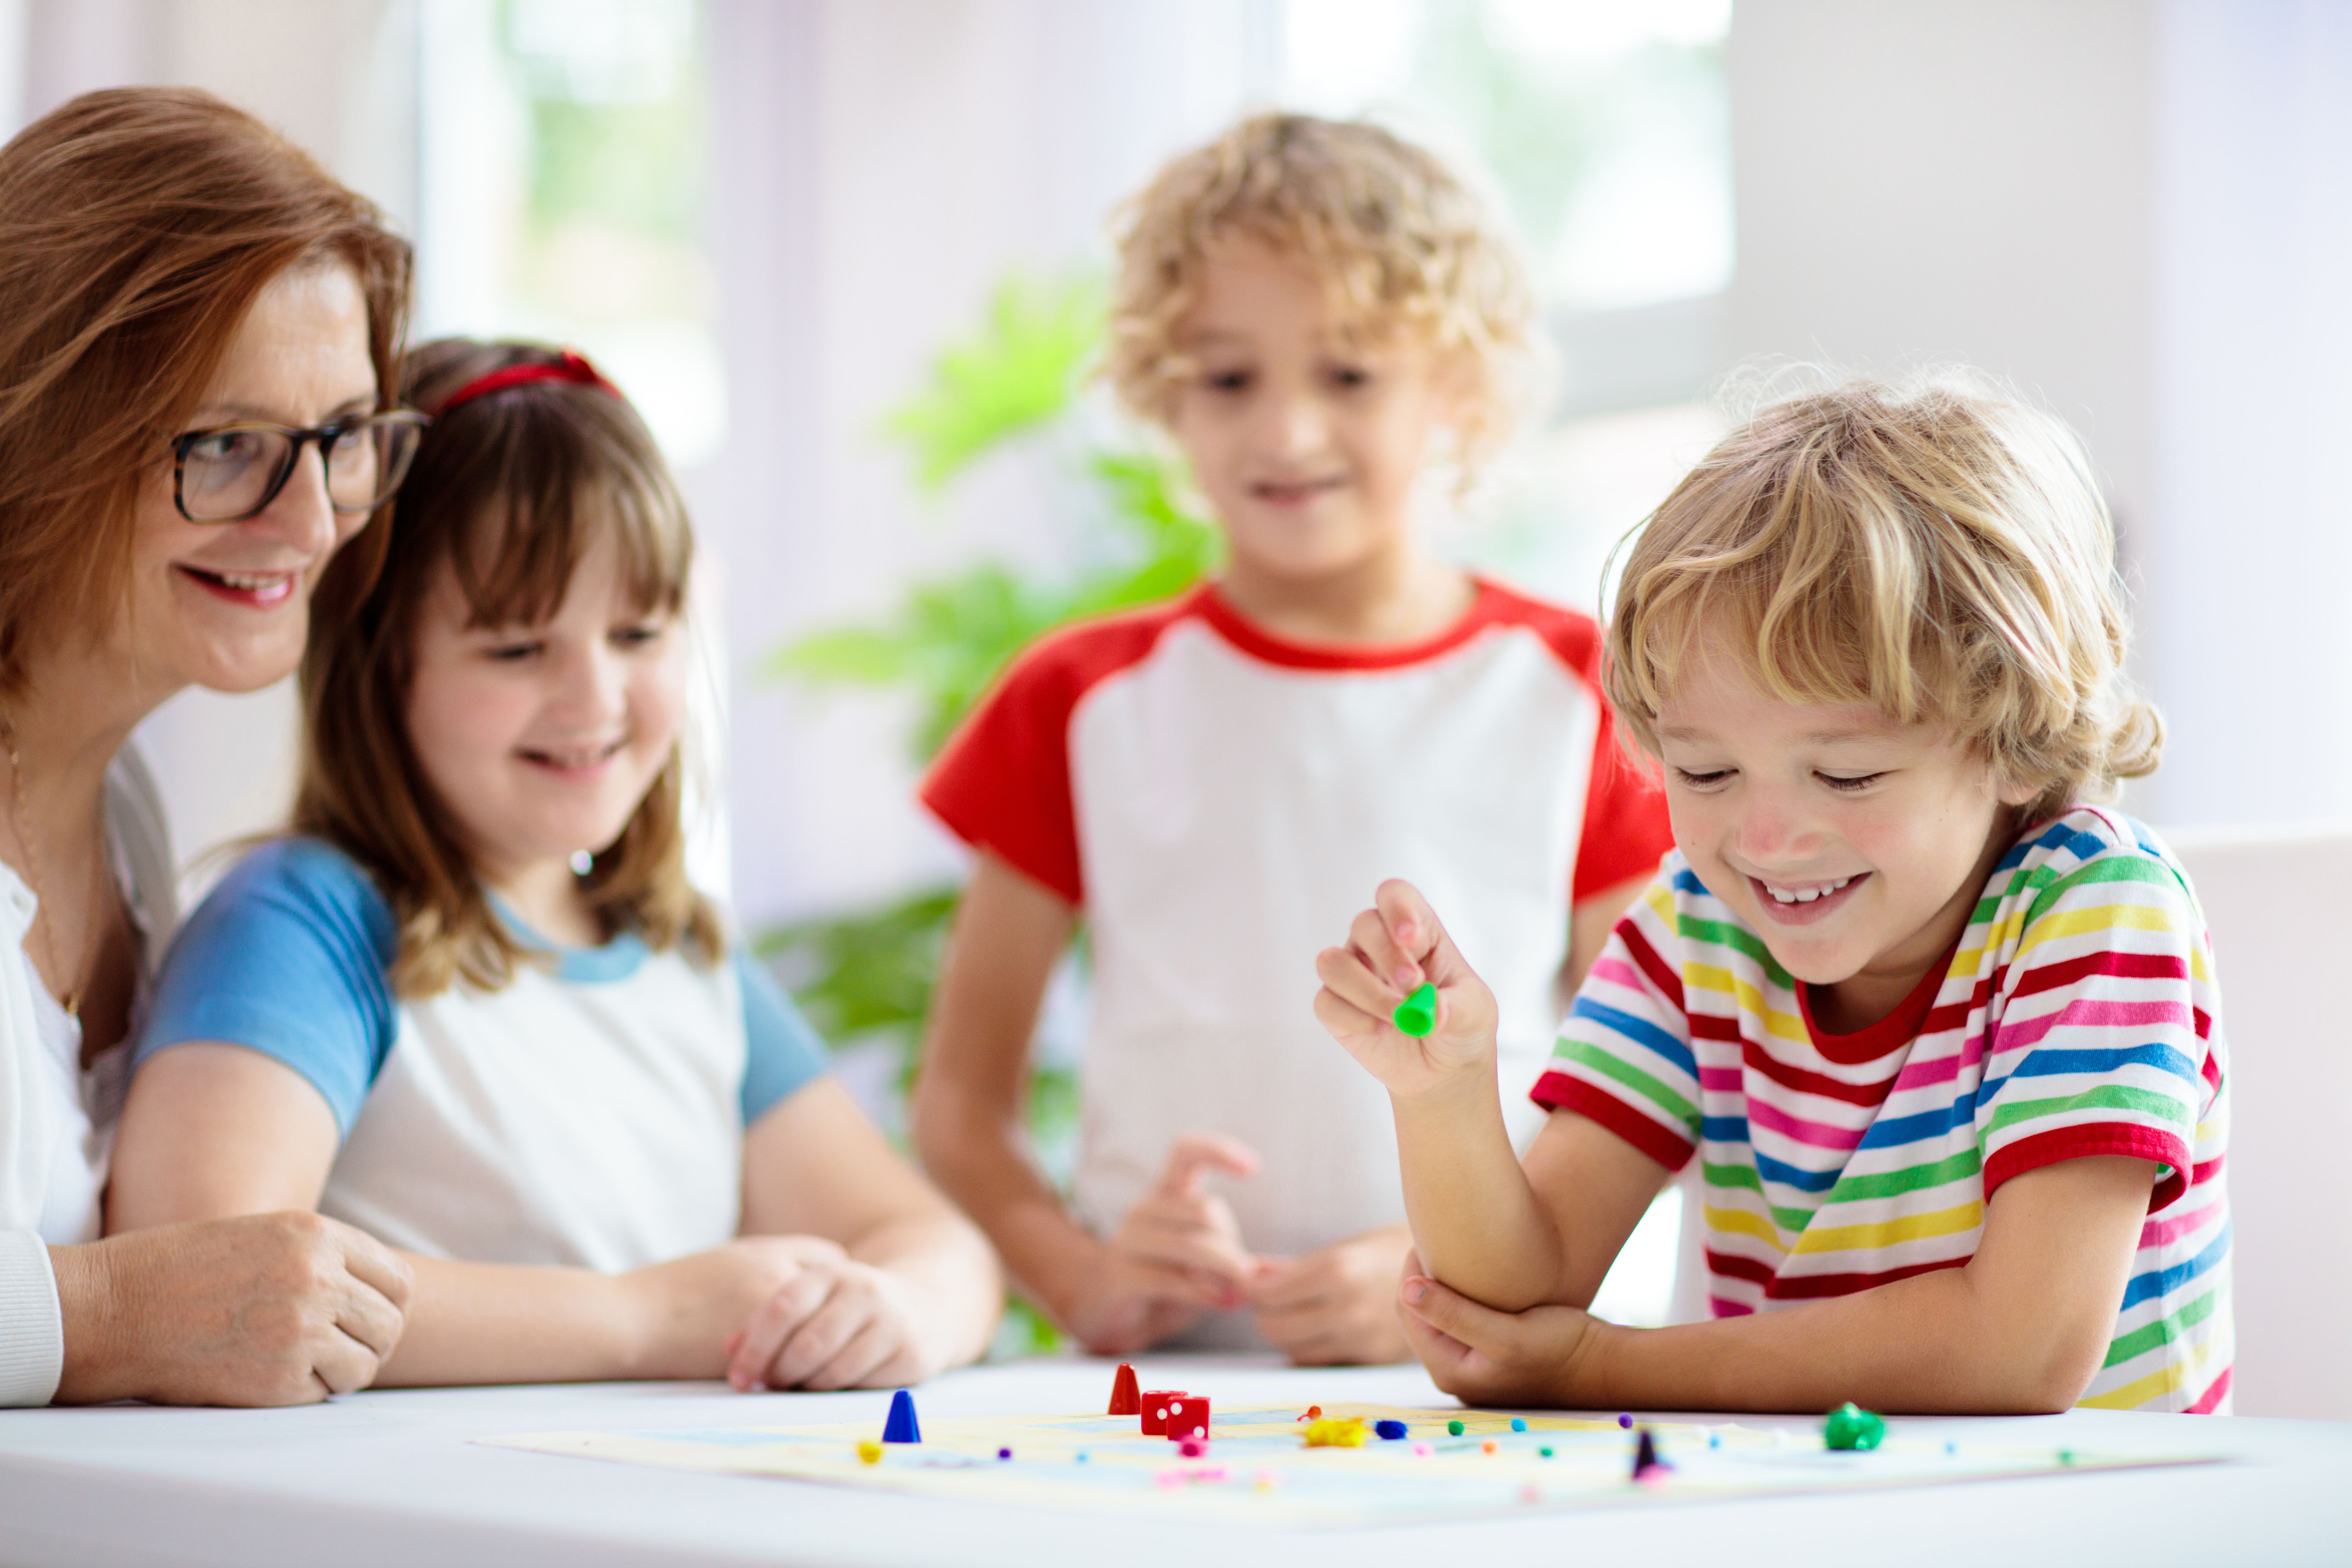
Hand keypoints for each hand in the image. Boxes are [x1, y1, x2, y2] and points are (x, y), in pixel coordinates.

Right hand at [52, 1212, 410, 1406]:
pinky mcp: (278, 1379)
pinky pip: (324, 1393)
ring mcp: (301, 1330)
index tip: (371, 1319)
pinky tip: (273, 1376)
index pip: (398, 1281)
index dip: (391, 1306)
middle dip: (372, 1341)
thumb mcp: (267, 1236)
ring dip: (344, 1370)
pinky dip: (308, 1391)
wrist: (116, 1307)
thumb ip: (323, 1257)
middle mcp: (318, 1279)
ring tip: (308, 1363)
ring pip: (364, 1365)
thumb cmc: (184, 1270)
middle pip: (389, 1325)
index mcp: (318, 1237)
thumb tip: (376, 1294)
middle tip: (343, 1350)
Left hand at [723, 1245, 945, 1391]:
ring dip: (807, 1386)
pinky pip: (858, 1385)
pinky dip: (837, 1391)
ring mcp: (889, 1322)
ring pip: (831, 1370)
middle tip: (768, 1385)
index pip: (782, 1309)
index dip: (754, 1348)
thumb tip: (728, 1349)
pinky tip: (833, 1384)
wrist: (925, 1306)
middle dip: (779, 1373)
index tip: (738, 1377)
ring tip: (800, 1384)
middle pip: (805, 1345)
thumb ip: (770, 1321)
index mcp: (831, 1273)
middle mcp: (863, 1291)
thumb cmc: (850, 1309)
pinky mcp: (908, 1352)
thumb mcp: (813, 1300)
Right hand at [1060, 1134, 1259, 1355]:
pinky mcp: (1119, 1276)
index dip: (1219, 1150)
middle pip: (1207, 1210)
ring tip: (1238, 1293)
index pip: (1186, 1151)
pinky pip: (1173, 1279)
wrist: (1104, 1316)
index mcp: (1165, 1195)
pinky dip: (1205, 1294)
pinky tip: (1222, 1304)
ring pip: (1194, 1244)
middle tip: (1243, 1277)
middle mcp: (1144, 1209)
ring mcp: (1127, 1241)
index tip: (1253, 1167)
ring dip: (1226, 1271)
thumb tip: (1270, 1271)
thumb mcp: (1201, 1267)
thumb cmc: (1162, 1283)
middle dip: (1234, 1247)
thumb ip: (1232, 1261)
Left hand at [1250, 1226, 1412, 1365]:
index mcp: (1338, 1271)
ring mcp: (1360, 1338)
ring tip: (1289, 1311)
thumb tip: (1253, 1271)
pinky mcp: (1370, 1357)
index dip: (1252, 1287)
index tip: (1252, 1278)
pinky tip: (1314, 1327)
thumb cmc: (1392, 1250)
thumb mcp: (1346, 1247)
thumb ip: (1296, 1265)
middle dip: (1262, 1311)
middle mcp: (1347, 1309)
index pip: (1268, 1293)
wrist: (1452, 1274)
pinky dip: (1305, 1347)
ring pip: (1292, 1349)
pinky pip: (1318, 1360)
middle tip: (1267, 1296)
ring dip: (1282, 1331)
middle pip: (1274, 1326)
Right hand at [1315, 879, 1500, 1097]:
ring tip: (1400, 1017)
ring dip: (1367, 991)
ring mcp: (1354, 974)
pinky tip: (1381, 1031)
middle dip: (1386, 954)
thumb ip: (1455, 1008)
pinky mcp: (1336, 1007)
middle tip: (1413, 985)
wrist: (1444, 1069)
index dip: (1397, 908)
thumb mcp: (1473, 1013)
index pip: (1395, 896)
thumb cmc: (1461, 1024)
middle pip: (1364, 925)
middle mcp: (1377, 945)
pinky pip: (1326, 1002)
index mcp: (1416, 931)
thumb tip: (1432, 1010)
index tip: (1411, 937)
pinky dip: (1354, 1018)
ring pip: (1333, 962)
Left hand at [1396, 1251, 1602, 1408]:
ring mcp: (1471, 1365)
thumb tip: (1406, 1289)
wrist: (1601, 1364)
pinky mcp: (1488, 1354)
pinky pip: (1459, 1319)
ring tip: (1454, 1252)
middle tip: (1439, 1239)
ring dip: (1442, 1286)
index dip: (1413, 1271)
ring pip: (1439, 1315)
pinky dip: (1460, 1295)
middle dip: (1424, 1278)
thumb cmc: (1560, 1348)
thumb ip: (1455, 1314)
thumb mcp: (1507, 1334)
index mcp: (1449, 1371)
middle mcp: (1454, 1372)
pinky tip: (1475, 1274)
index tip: (1429, 1237)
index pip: (1408, 1312)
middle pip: (1419, 1314)